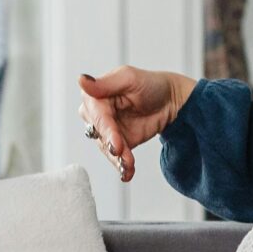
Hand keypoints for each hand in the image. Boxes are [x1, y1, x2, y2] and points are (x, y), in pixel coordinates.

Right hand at [75, 67, 195, 182]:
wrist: (171, 102)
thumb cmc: (150, 84)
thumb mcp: (129, 78)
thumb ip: (105, 83)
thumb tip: (81, 81)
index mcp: (96, 96)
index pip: (96, 114)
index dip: (105, 129)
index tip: (115, 141)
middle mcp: (98, 114)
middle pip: (98, 133)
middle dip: (110, 145)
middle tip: (122, 153)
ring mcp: (108, 131)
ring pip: (106, 148)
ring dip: (118, 158)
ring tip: (129, 165)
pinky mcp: (120, 144)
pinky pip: (117, 157)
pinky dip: (122, 166)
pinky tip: (127, 172)